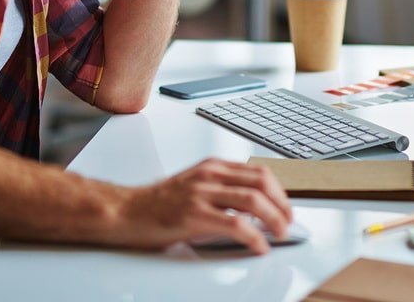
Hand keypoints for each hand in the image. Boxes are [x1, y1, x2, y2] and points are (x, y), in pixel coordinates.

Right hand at [113, 158, 292, 253]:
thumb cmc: (158, 203)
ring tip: (279, 234)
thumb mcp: (194, 184)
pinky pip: (236, 225)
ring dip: (274, 219)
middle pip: (262, 183)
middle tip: (287, 223)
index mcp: (213, 167)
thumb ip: (220, 188)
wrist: (126, 210)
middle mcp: (210, 175)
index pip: (259, 172)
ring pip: (253, 201)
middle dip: (282, 205)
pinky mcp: (194, 215)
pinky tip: (258, 246)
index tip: (286, 208)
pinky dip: (254, 237)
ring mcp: (202, 193)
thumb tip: (252, 206)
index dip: (280, 192)